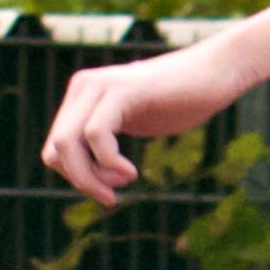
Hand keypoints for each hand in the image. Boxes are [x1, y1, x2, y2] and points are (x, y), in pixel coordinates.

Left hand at [41, 49, 234, 205]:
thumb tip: (88, 174)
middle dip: (81, 182)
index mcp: (82, 97)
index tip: (110, 187)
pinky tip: (132, 171)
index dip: (77, 177)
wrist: (215, 72)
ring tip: (126, 180)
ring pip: (67, 144)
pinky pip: (95, 135)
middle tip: (112, 197)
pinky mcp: (121, 90)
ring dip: (91, 176)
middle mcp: (83, 87)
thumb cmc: (180, 101)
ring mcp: (99, 86)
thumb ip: (108, 139)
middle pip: (54, 150)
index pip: (54, 150)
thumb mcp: (136, 122)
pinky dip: (109, 162)